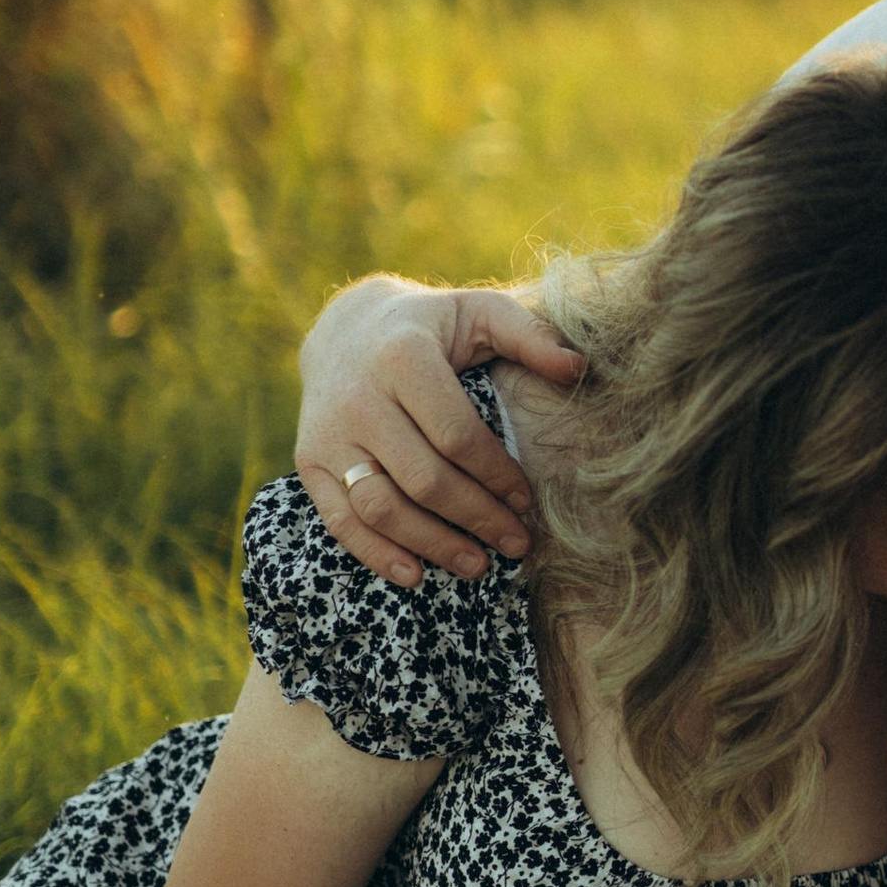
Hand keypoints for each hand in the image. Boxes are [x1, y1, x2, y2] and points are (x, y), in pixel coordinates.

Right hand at [295, 277, 583, 584]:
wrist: (344, 330)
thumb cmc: (431, 327)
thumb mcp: (479, 312)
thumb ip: (530, 335)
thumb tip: (578, 367)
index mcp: (402, 358)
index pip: (457, 435)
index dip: (497, 476)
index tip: (529, 502)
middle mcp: (357, 398)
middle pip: (423, 479)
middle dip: (476, 519)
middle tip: (518, 544)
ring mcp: (328, 434)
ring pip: (381, 506)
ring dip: (432, 544)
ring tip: (479, 566)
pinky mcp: (309, 461)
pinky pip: (340, 519)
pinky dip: (375, 554)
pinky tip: (415, 574)